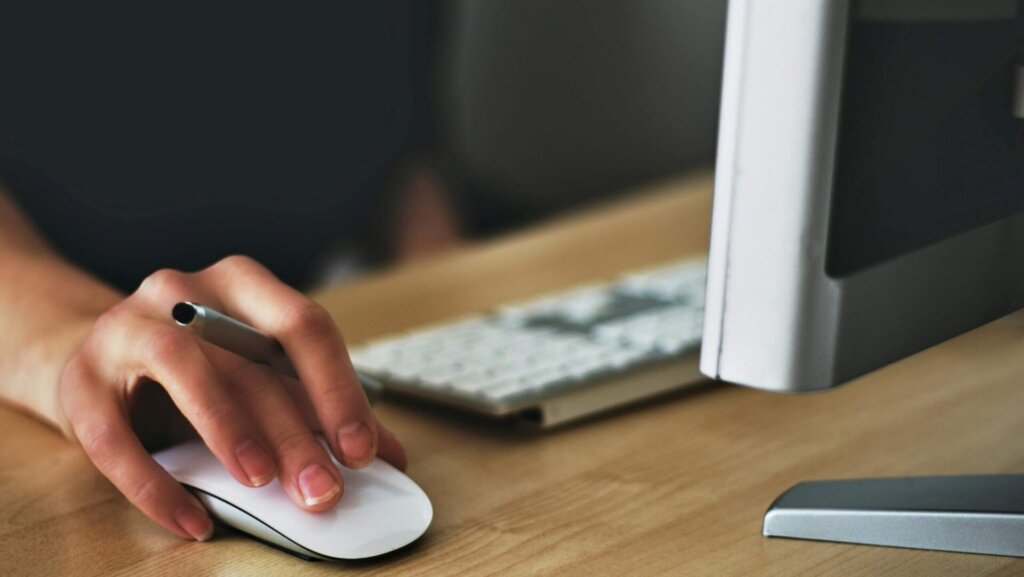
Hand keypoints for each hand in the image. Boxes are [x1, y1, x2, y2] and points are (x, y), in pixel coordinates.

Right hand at [58, 255, 405, 540]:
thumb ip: (318, 408)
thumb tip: (389, 455)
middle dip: (294, 431)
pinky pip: (113, 436)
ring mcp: (125, 328)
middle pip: (249, 359)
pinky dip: (156, 484)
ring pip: (182, 368)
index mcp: (242, 285)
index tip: (363, 449)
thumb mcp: (259, 375)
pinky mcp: (79, 380)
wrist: (97, 357)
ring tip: (261, 482)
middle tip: (323, 489)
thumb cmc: (198, 367)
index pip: (303, 325)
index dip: (337, 389)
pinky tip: (192, 521)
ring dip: (228, 428)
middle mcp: (184, 292)